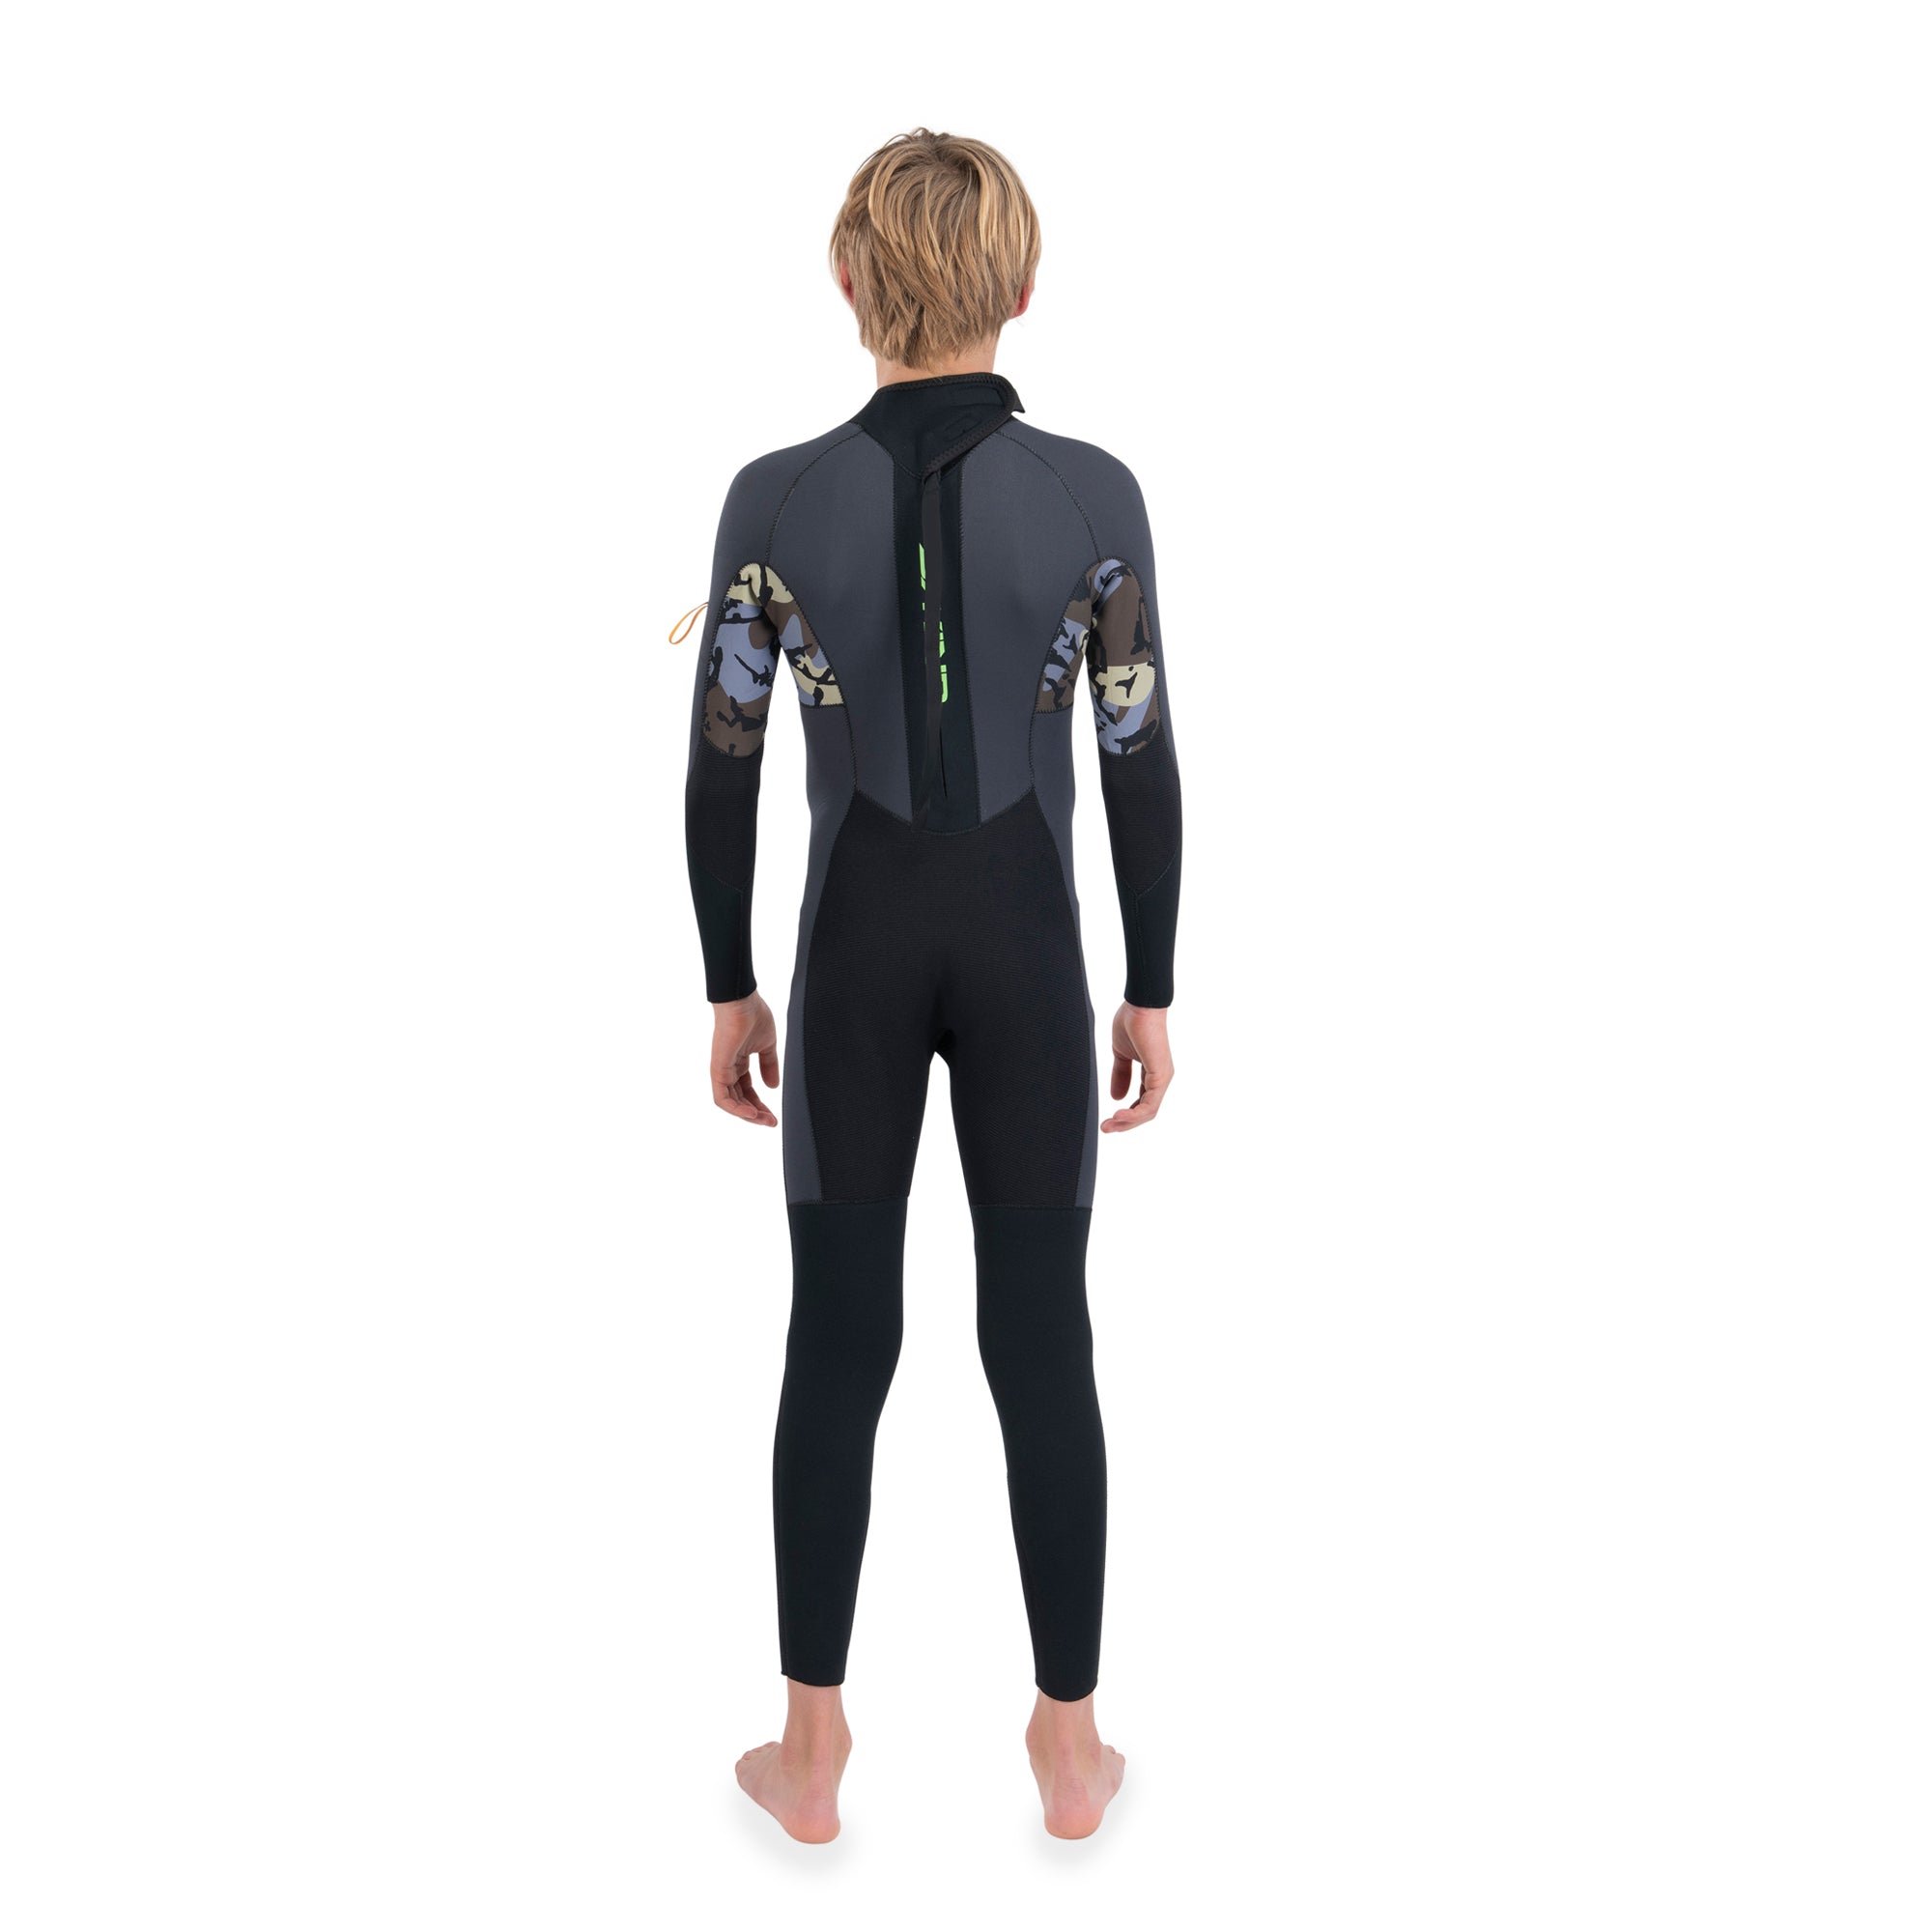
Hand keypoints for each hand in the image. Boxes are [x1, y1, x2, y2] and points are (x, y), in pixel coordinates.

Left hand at [710, 992, 779, 1125]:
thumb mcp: (767, 1046)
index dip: (760, 1105)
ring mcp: (721, 1069)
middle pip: (739, 1100)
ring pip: (730, 1102)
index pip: (747, 1091)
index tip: (774, 1116)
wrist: (742, 1000)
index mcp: (739, 1062)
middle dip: (755, 1114)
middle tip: (771, 1122)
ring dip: (747, 1115)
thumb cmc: (753, 1015)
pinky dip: (735, 1108)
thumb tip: (772, 1087)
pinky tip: (751, 1113)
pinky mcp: (718, 1068)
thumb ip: (769, 1066)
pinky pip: (722, 1096)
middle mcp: (728, 1068)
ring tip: (764, 1121)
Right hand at [1102, 1002, 1172, 1132]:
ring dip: (1127, 1122)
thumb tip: (1116, 1097)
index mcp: (1152, 1074)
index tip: (1107, 1120)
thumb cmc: (1132, 1023)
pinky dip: (1133, 1113)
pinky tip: (1118, 1116)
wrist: (1139, 1006)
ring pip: (1148, 1112)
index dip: (1125, 1115)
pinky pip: (1150, 1103)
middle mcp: (1160, 1078)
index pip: (1142, 1103)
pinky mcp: (1160, 1075)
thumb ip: (1120, 1075)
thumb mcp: (1121, 1055)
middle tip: (1105, 1128)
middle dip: (1124, 1123)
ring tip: (1108, 1125)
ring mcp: (1162, 1078)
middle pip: (1145, 1112)